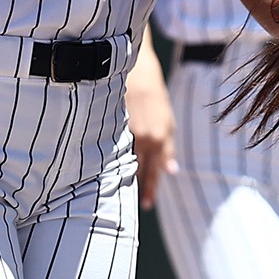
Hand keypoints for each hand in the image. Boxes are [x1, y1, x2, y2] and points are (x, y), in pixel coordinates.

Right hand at [123, 52, 176, 209]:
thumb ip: (168, 148)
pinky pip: (112, 147)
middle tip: (142, 205)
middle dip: (140, 187)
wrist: (138, 73)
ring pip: (125, 160)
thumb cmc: (155, 98)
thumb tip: (172, 172)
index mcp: (158, 138)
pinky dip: (111, 157)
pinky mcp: (112, 126)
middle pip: (140, 170)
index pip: (153, 170)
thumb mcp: (168, 123)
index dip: (150, 188)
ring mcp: (126, 132)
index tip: (147, 204)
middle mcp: (143, 138)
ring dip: (124, 175)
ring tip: (121, 191)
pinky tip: (106, 167)